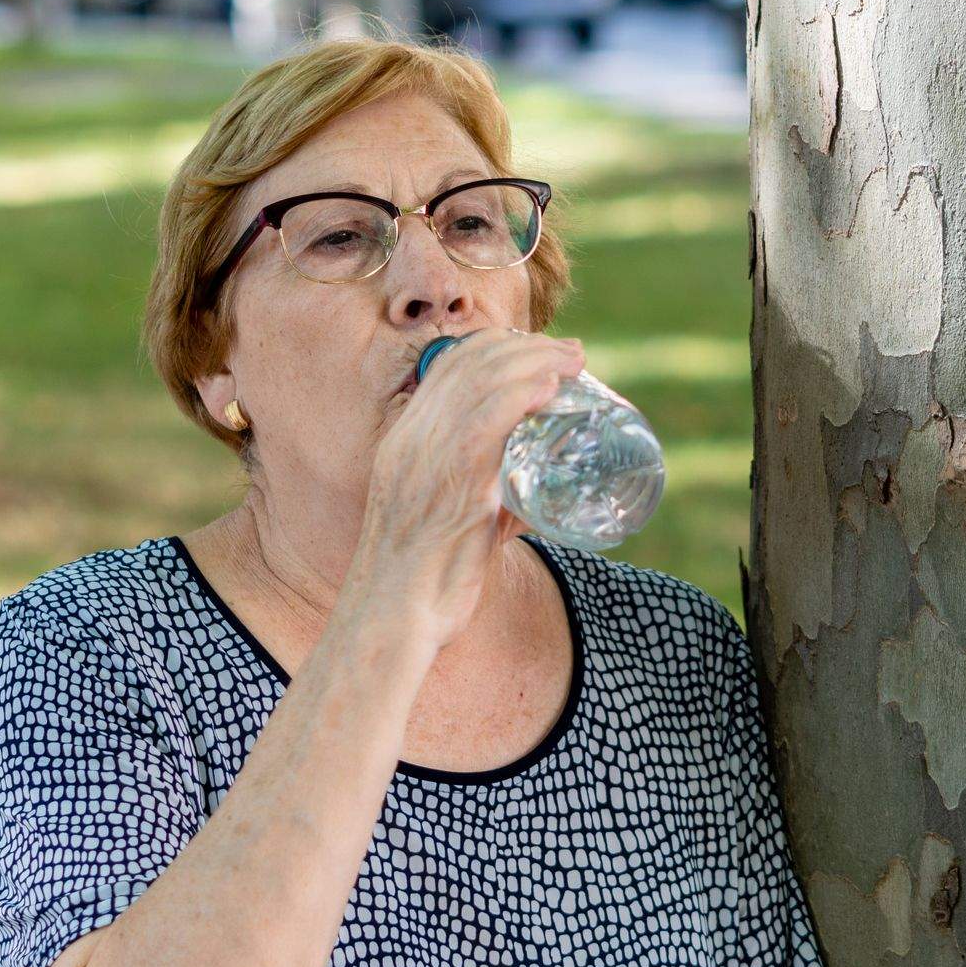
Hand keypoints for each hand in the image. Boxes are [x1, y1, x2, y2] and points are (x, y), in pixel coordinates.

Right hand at [345, 328, 584, 648]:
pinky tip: (549, 386)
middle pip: (470, 366)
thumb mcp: (443, 521)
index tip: (539, 349)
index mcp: (403, 441)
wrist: (390, 619)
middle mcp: (412, 441)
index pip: (447, 367)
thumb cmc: (422, 581)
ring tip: (574, 361)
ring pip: (483, 385)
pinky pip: (488, 425)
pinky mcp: (455, 487)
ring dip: (536, 362)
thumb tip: (530, 498)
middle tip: (572, 353)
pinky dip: (521, 396)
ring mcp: (429, 460)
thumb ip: (483, 500)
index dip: (498, 346)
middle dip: (528, 348)